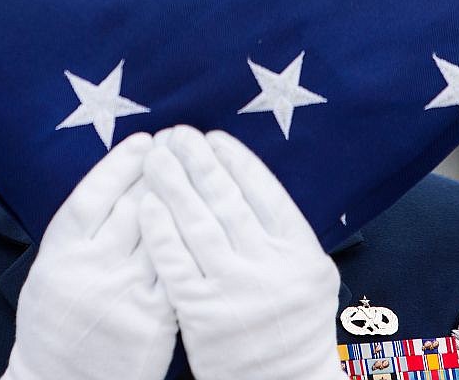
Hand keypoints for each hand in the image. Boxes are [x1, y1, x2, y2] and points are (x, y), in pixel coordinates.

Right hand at [2, 132, 175, 379]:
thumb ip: (77, 234)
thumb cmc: (53, 328)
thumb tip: (112, 187)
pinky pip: (178, 270)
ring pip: (161, 232)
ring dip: (182, 198)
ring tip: (198, 172)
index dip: (120, 163)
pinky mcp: (154, 319)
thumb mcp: (49, 273)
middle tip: (180, 144)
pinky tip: (206, 222)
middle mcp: (91, 268)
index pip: (94, 194)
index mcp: (60, 254)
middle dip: (160, 170)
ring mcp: (124, 293)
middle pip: (133, 205)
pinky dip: (191, 242)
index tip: (144, 142)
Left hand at [140, 126, 344, 379]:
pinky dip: (160, 229)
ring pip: (198, 225)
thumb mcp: (311, 275)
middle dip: (199, 162)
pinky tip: (146, 203)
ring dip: (174, 185)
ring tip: (156, 156)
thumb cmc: (295, 325)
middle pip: (228, 201)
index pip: (265, 193)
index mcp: (301, 252)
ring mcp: (235, 290)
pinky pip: (175, 262)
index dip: (236, 160)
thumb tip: (249, 177)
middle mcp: (270, 267)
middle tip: (178, 134)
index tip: (214, 137)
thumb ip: (285, 232)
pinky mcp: (201, 314)